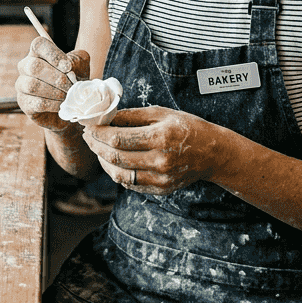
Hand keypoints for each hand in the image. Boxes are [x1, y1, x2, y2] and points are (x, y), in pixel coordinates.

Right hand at [15, 36, 89, 132]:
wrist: (71, 105)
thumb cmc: (74, 81)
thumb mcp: (80, 66)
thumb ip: (77, 61)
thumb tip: (68, 69)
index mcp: (38, 53)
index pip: (38, 45)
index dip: (53, 55)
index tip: (68, 67)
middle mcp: (26, 66)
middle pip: (34, 66)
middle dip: (57, 78)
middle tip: (71, 86)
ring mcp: (22, 85)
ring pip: (33, 85)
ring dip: (55, 92)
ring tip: (68, 96)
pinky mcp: (24, 103)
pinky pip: (37, 103)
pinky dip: (54, 104)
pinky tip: (62, 104)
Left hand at [82, 106, 224, 194]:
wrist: (213, 153)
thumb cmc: (188, 128)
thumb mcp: (162, 113)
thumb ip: (133, 116)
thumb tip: (106, 116)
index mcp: (160, 137)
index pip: (118, 139)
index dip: (99, 134)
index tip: (89, 127)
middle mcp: (160, 161)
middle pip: (115, 157)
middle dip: (96, 146)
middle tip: (88, 136)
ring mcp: (160, 179)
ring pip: (119, 174)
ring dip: (102, 161)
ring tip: (97, 149)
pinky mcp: (161, 189)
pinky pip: (130, 184)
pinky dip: (116, 173)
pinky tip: (111, 162)